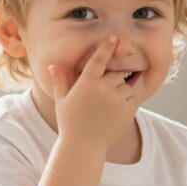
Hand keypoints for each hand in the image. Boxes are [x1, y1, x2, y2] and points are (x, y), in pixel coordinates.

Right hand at [50, 36, 136, 150]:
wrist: (83, 147)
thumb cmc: (70, 124)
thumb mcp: (62, 101)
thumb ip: (60, 82)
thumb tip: (53, 66)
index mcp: (86, 84)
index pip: (98, 60)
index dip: (106, 47)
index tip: (113, 38)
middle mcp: (102, 89)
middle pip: (116, 73)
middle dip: (113, 80)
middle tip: (104, 95)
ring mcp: (116, 99)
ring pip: (126, 85)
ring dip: (121, 90)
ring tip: (109, 105)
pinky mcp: (127, 110)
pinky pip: (134, 97)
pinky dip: (129, 100)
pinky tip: (117, 110)